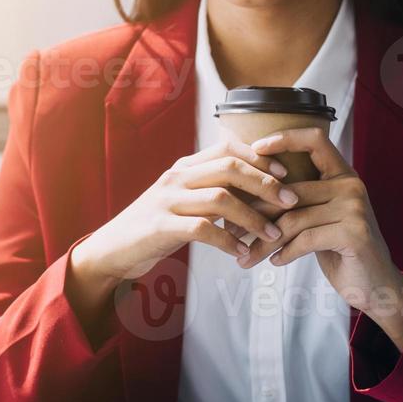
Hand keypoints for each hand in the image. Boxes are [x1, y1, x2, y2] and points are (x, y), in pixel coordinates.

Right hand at [70, 139, 300, 295]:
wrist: (112, 250)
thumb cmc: (154, 228)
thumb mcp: (181, 201)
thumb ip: (209, 191)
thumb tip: (254, 191)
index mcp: (183, 168)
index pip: (226, 148)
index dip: (259, 158)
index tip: (285, 174)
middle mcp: (176, 178)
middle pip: (230, 169)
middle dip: (266, 184)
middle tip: (291, 201)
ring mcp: (166, 201)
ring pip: (221, 199)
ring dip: (254, 218)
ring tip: (273, 234)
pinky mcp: (160, 227)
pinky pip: (203, 229)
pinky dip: (228, 241)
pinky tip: (242, 253)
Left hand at [240, 127, 402, 351]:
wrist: (376, 286)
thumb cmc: (340, 250)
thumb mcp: (320, 219)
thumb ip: (298, 201)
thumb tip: (247, 192)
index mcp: (343, 175)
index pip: (315, 140)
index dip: (285, 138)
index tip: (255, 148)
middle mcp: (351, 185)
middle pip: (290, 191)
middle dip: (256, 212)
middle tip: (232, 230)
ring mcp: (355, 208)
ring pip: (293, 219)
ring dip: (264, 241)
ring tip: (247, 256)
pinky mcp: (354, 232)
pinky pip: (305, 239)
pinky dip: (285, 253)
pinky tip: (275, 262)